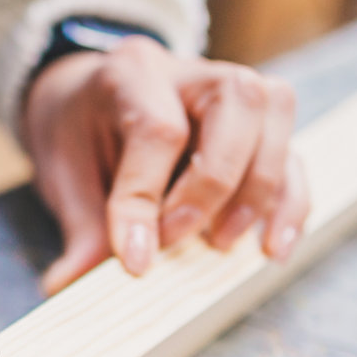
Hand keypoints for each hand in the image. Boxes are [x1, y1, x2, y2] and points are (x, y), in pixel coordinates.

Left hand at [23, 36, 309, 293]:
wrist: (89, 99)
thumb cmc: (78, 132)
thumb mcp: (62, 173)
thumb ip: (79, 227)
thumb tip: (69, 284)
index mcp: (132, 72)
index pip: (157, 129)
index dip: (147, 200)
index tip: (136, 261)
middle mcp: (191, 71)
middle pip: (238, 104)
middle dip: (213, 186)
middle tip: (175, 240)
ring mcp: (234, 91)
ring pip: (276, 119)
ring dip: (256, 193)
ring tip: (218, 243)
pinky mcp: (259, 127)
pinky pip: (294, 156)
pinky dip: (289, 204)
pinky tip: (271, 250)